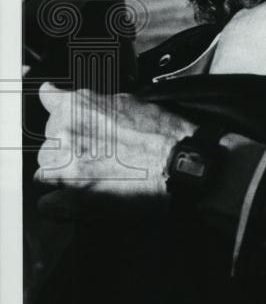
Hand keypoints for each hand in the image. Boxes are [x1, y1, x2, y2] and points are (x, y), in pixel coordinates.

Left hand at [34, 82, 195, 219]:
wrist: (181, 164)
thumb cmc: (164, 135)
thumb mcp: (130, 101)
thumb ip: (96, 101)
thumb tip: (75, 99)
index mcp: (78, 105)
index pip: (48, 101)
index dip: (59, 112)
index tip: (60, 116)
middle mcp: (65, 132)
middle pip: (48, 142)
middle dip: (67, 149)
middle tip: (98, 156)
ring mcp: (64, 165)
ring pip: (46, 172)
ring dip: (65, 176)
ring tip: (98, 178)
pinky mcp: (71, 196)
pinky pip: (47, 204)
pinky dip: (61, 205)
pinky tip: (83, 200)